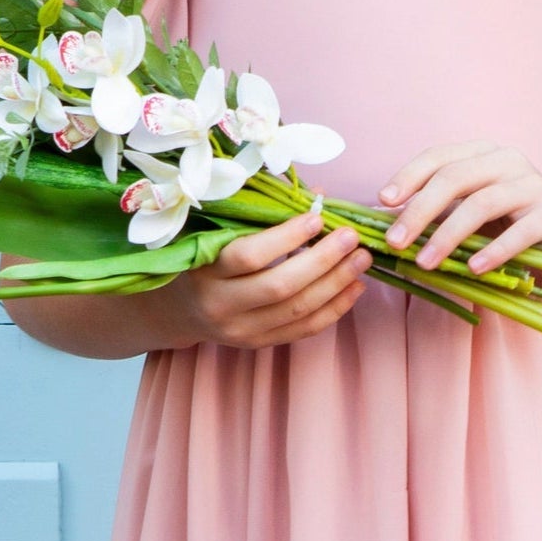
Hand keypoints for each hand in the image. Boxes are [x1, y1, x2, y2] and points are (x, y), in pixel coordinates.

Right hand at [168, 206, 369, 348]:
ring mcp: (240, 330)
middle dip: (323, 260)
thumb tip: (319, 196)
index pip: (250, 255)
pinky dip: (334, 309)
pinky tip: (354, 288)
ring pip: (298, 310)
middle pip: (281, 286)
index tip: (318, 217)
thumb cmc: (204, 258)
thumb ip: (262, 214)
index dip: (287, 237)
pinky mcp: (257, 344)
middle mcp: (221, 304)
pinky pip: (304, 329)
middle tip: (352, 237)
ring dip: (337, 283)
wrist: (180, 309)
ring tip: (361, 260)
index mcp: (206, 269)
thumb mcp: (218, 232)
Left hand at [378, 143, 541, 275]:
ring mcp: (532, 185)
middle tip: (396, 242)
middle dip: (420, 211)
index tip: (383, 202)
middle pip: (454, 178)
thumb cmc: (515, 225)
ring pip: (482, 203)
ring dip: (448, 235)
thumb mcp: (476, 214)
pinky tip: (473, 269)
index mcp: (483, 154)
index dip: (408, 177)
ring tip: (426, 262)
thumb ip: (442, 213)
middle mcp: (507, 161)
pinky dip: (494, 250)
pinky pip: (519, 232)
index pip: (439, 157)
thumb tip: (391, 226)